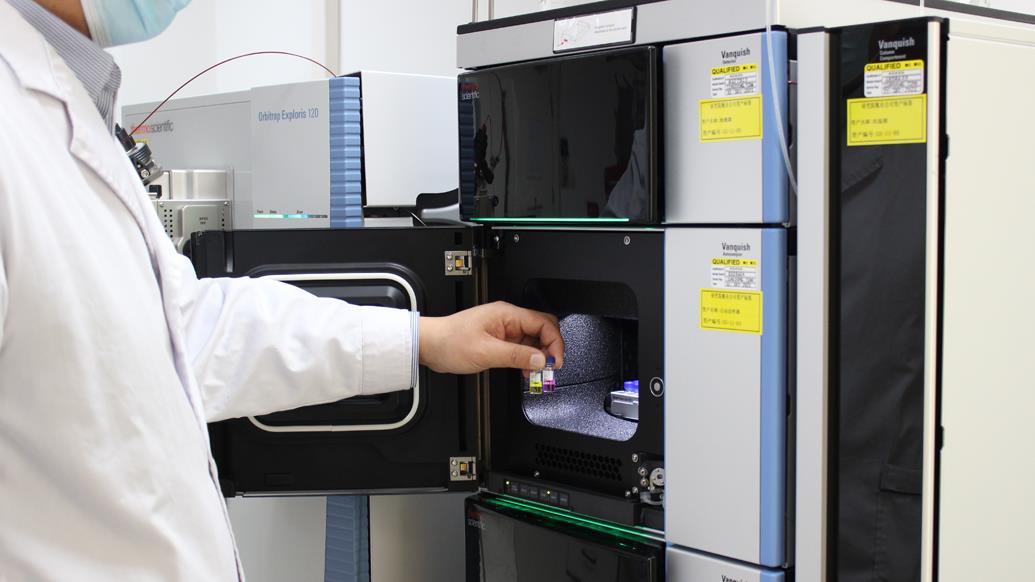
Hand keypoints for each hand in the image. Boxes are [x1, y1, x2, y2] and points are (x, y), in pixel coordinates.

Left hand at [419, 302, 563, 374]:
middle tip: (549, 368)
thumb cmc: (449, 341)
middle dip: (549, 349)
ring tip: (536, 372)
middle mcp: (508, 319)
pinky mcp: (499, 340)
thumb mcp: (486, 352)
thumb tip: (540, 359)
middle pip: (542, 329)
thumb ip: (516, 356)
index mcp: (507, 314)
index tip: (555, 361)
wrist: (430, 345)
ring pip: (533, 340)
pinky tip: (524, 370)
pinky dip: (526, 359)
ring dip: (537, 356)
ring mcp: (504, 329)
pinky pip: (521, 347)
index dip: (555, 342)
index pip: (544, 323)